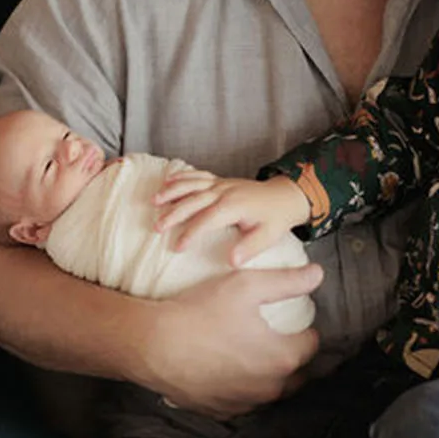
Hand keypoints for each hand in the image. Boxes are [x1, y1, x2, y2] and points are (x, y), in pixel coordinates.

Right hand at [137, 263, 321, 419]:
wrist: (153, 345)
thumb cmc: (201, 312)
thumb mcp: (247, 285)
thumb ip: (288, 281)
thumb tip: (318, 274)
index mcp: (283, 358)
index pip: (312, 345)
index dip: (307, 330)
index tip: (296, 321)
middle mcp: (270, 387)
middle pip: (297, 374)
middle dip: (294, 359)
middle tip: (281, 339)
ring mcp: (245, 403)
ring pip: (270, 391)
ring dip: (270, 376)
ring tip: (255, 355)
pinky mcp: (221, 411)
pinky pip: (243, 401)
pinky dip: (243, 388)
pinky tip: (230, 371)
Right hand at [152, 172, 309, 264]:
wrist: (284, 196)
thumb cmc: (275, 219)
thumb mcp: (267, 236)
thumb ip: (249, 248)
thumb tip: (232, 262)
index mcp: (234, 206)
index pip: (207, 220)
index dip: (190, 233)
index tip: (177, 247)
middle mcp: (224, 191)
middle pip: (193, 200)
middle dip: (174, 214)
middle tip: (157, 228)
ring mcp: (220, 184)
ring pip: (191, 185)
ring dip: (172, 192)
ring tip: (154, 202)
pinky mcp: (219, 181)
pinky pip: (197, 175)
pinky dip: (181, 177)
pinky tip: (166, 182)